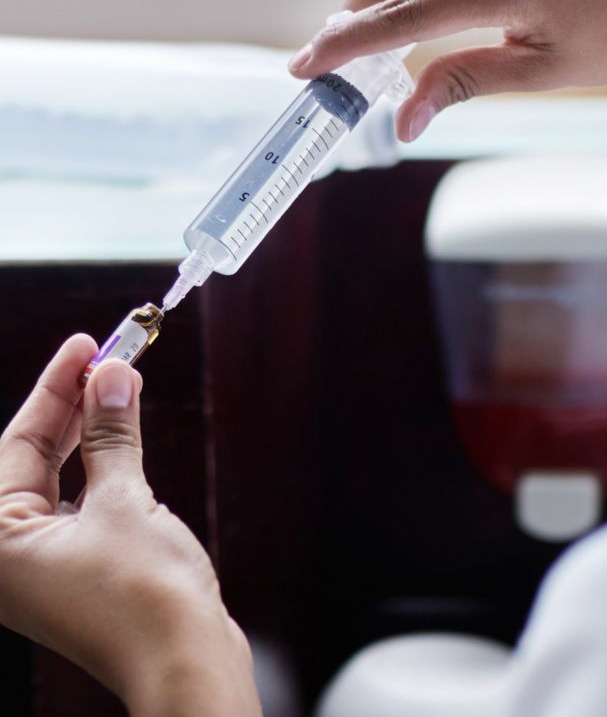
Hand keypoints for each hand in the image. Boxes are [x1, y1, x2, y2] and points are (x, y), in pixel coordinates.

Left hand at [0, 336, 261, 716]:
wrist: (186, 664)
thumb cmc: (145, 598)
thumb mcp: (124, 500)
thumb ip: (112, 434)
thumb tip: (111, 375)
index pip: (19, 441)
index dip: (56, 386)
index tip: (85, 345)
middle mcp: (11, 555)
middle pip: (35, 457)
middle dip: (73, 405)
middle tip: (106, 358)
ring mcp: (44, 565)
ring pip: (59, 476)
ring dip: (91, 432)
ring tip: (119, 385)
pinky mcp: (78, 570)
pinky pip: (80, 500)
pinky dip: (102, 465)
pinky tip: (123, 437)